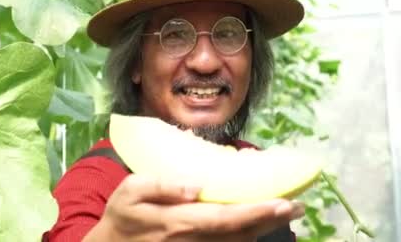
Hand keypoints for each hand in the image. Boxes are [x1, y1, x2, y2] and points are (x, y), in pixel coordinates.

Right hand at [83, 174, 303, 241]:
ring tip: (287, 213)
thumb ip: (162, 185)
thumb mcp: (130, 191)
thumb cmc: (122, 217)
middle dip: (271, 221)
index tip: (284, 203)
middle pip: (241, 235)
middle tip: (299, 206)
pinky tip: (258, 227)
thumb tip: (196, 184)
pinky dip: (247, 239)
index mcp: (179, 222)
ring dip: (264, 230)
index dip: (258, 212)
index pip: (227, 218)